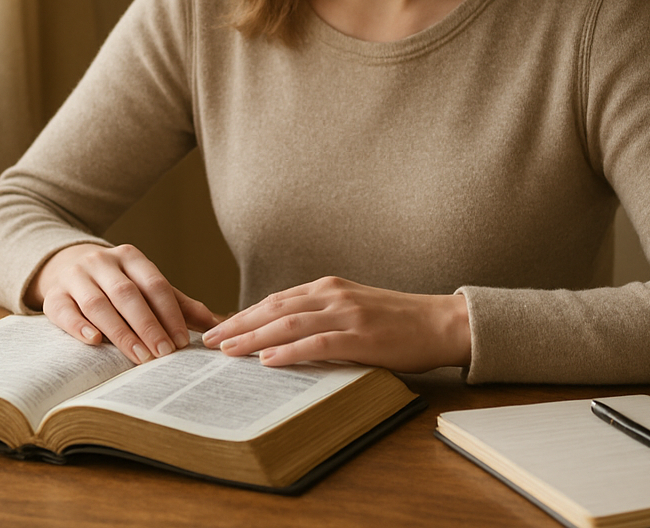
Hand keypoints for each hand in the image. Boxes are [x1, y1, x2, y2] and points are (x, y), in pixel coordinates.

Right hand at [29, 243, 218, 363]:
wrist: (64, 266)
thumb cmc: (116, 283)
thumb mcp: (145, 286)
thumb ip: (178, 304)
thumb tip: (216, 324)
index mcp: (131, 257)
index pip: (155, 284)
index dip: (169, 314)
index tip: (182, 342)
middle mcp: (102, 262)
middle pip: (127, 294)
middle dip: (147, 326)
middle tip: (163, 355)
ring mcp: (75, 277)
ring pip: (97, 303)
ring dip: (120, 332)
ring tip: (138, 356)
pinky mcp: (53, 296)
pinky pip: (65, 310)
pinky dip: (79, 326)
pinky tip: (94, 341)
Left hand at [201, 276, 470, 372]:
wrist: (441, 323)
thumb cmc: (398, 322)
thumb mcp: (354, 310)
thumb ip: (322, 317)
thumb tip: (284, 337)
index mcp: (329, 288)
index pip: (276, 300)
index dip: (244, 314)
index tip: (219, 327)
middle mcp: (333, 295)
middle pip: (273, 308)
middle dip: (238, 324)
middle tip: (209, 340)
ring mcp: (347, 314)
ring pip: (288, 323)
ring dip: (253, 338)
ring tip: (227, 351)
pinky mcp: (361, 336)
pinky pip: (317, 343)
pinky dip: (289, 352)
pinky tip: (267, 361)